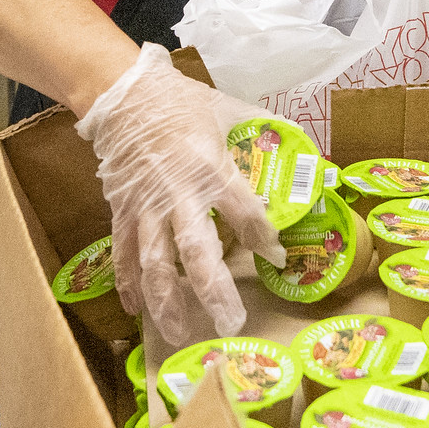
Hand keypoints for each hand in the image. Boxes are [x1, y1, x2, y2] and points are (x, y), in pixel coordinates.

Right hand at [75, 43, 285, 345]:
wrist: (126, 94)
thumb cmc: (184, 103)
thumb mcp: (232, 110)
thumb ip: (267, 130)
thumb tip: (306, 147)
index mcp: (211, 169)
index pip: (244, 213)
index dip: (262, 238)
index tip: (277, 257)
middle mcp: (178, 194)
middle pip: (196, 251)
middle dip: (213, 291)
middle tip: (231, 323)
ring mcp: (145, 207)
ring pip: (154, 263)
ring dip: (166, 301)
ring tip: (180, 332)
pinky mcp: (122, 211)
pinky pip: (123, 253)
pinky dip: (127, 283)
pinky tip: (135, 309)